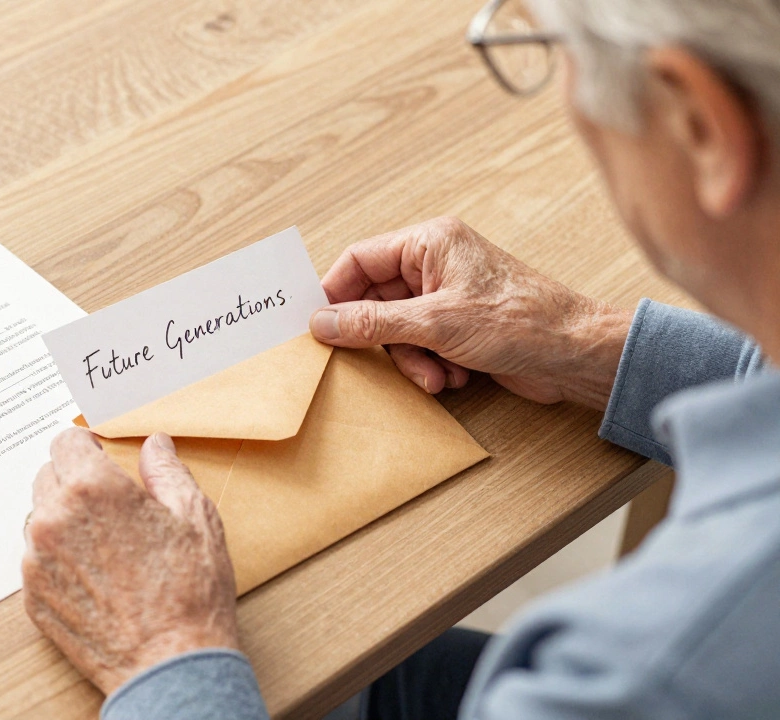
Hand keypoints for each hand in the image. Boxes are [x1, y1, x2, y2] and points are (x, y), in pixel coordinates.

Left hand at [22, 429, 238, 694]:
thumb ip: (167, 470)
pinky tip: (94, 575)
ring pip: (40, 518)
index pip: (65, 441)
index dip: (85, 444)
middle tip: (108, 503)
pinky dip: (59, 558)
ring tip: (104, 544)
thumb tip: (154, 445)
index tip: (98, 454)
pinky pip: (37, 559)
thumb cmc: (189, 593)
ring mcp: (38, 559)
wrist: (169, 664)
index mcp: (93, 489)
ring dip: (64, 519)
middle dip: (74, 479)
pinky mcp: (33, 595)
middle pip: (48, 475)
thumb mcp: (195, 517)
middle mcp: (55, 518)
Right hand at [308, 217, 632, 409]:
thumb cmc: (522, 321)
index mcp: (429, 243)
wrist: (576, 354)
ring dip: (411, 359)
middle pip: (375, 301)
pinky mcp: (459, 326)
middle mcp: (435, 264)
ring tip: (437, 375)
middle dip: (384, 339)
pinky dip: (431, 366)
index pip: (359, 260)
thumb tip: (323, 323)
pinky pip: (420, 346)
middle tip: (384, 361)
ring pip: (397, 331)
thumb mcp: (436, 323)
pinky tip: (456, 375)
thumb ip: (373, 323)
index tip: (317, 326)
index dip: (335, 293)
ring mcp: (447, 297)